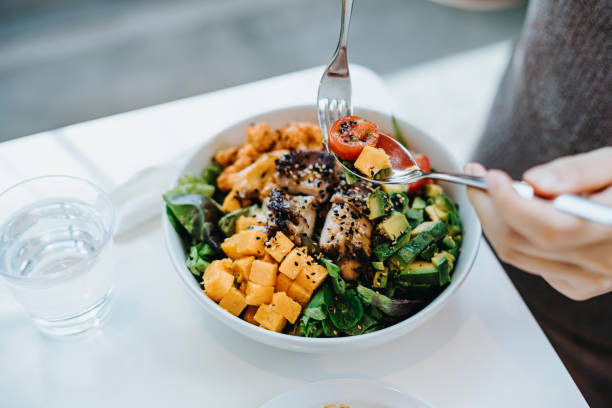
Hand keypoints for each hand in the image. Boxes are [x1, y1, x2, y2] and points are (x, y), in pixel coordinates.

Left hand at [465, 147, 611, 300]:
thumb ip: (578, 172)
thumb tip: (532, 181)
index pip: (549, 228)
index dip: (509, 202)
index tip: (489, 175)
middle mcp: (603, 266)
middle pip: (521, 243)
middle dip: (488, 207)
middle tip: (476, 176)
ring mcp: (590, 282)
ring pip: (517, 256)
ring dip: (494, 221)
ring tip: (492, 189)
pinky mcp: (580, 287)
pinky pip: (531, 265)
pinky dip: (516, 238)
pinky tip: (523, 214)